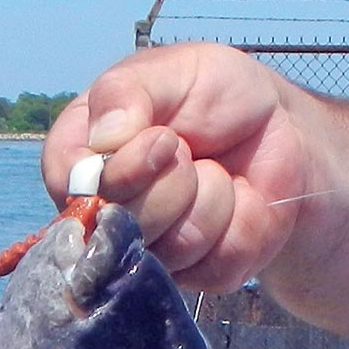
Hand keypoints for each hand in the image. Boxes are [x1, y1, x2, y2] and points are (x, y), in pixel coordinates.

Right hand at [42, 43, 310, 291]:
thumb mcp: (174, 71)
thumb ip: (127, 92)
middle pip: (118, 225)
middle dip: (172, 181)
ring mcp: (146, 252)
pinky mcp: (192, 277)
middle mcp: (105, 214)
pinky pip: (209, 265)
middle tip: (191, 151)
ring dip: (209, 198)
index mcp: (83, 157)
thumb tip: (103, 138)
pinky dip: (237, 223)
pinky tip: (235, 202)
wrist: (280, 131)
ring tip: (216, 173)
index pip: (68, 183)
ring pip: (168, 248)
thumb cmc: (217, 96)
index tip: (162, 139)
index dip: (117, 171)